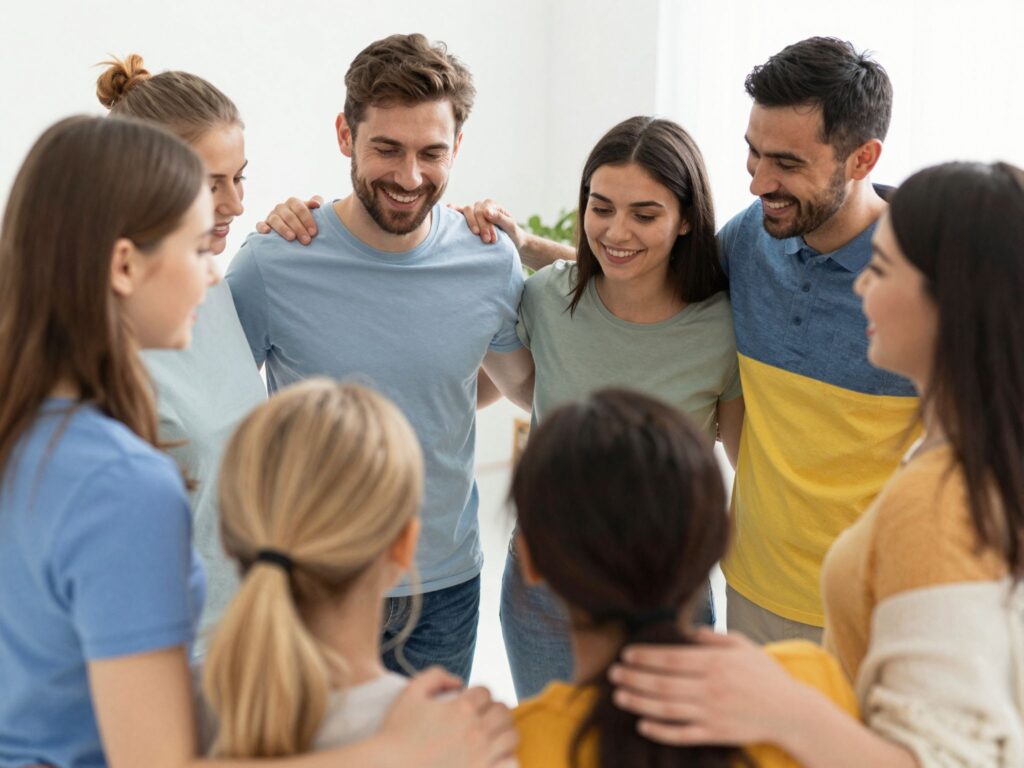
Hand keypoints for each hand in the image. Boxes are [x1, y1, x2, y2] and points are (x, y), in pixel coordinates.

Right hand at [255, 195, 323, 244]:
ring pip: (275, 219)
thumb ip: (315, 204)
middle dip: (298, 228)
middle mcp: (281, 207)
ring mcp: (271, 215)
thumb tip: (317, 204)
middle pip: (289, 216)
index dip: (307, 220)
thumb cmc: (305, 220)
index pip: (300, 208)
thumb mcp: (312, 211)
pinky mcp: (264, 224)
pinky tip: (267, 232)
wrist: (293, 227)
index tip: (313, 232)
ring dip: (283, 229)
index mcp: (293, 202)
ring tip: (292, 238)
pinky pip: (260, 224)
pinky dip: (262, 227)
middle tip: (306, 240)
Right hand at [378, 667, 517, 767]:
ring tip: (493, 738)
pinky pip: (511, 764)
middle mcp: (476, 730)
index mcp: (462, 707)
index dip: (479, 695)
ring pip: (512, 736)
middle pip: (503, 712)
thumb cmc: (395, 733)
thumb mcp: (410, 693)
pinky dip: (507, 758)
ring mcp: (481, 755)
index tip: (472, 704)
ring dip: (504, 732)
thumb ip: (435, 676)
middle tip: (485, 719)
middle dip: (495, 711)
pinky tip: (494, 759)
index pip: (486, 692)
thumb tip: (458, 681)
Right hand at [449, 199, 524, 248]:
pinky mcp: (468, 218)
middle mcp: (482, 206)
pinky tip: (448, 209)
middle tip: (486, 240)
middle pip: (475, 211)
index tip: (492, 239)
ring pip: (466, 211)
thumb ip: (500, 218)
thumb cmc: (512, 234)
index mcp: (492, 205)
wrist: (512, 242)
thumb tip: (485, 211)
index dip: (487, 225)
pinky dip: (454, 210)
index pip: (486, 211)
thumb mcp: (511, 227)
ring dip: (470, 223)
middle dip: (480, 226)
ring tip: (476, 234)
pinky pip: (459, 212)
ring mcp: (474, 212)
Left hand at [609, 628, 803, 747]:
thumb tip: (686, 631)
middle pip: (663, 683)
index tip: (626, 654)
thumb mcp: (743, 645)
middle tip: (612, 674)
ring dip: (639, 702)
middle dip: (633, 678)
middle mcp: (711, 687)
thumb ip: (713, 638)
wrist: (792, 712)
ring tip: (618, 696)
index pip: (671, 658)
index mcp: (715, 663)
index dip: (645, 657)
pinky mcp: (716, 734)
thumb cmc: (765, 674)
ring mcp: (713, 712)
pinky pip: (683, 734)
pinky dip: (661, 730)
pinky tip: (642, 725)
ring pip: (667, 708)